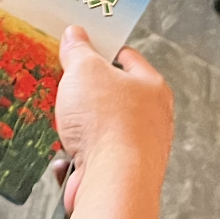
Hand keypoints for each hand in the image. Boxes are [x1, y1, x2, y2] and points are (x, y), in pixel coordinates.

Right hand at [51, 27, 171, 212]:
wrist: (112, 182)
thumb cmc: (109, 125)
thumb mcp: (84, 70)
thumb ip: (78, 50)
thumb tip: (75, 36)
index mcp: (151, 87)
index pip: (126, 58)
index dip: (101, 52)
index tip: (83, 50)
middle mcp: (151, 120)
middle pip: (111, 97)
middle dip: (84, 97)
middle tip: (69, 93)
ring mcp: (138, 150)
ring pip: (99, 131)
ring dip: (77, 132)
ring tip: (68, 130)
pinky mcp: (120, 175)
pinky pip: (91, 161)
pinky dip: (75, 160)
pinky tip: (69, 160)